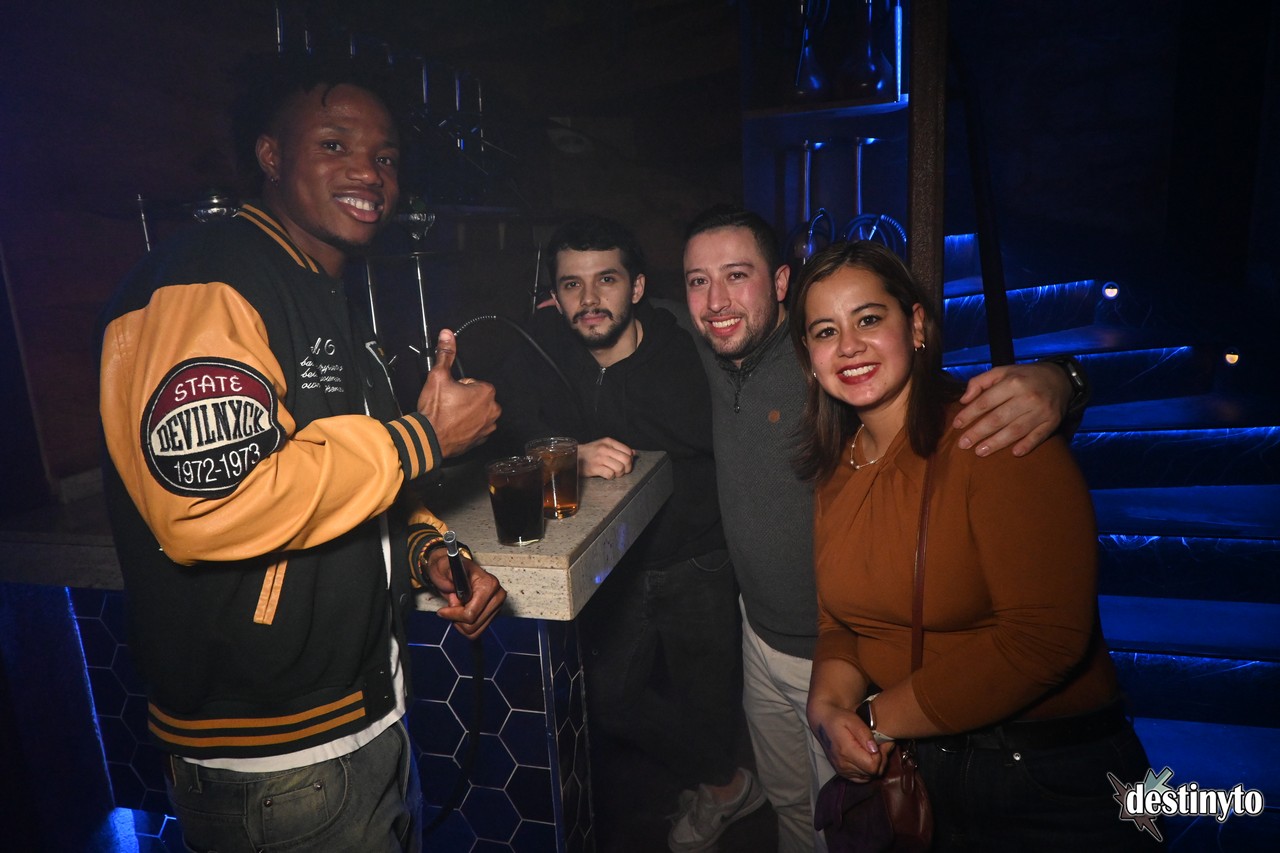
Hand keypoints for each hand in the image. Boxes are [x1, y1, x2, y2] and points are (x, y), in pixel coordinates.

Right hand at [416, 329, 500, 457]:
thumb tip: (448, 335)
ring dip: (466, 412)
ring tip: (449, 415)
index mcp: (486, 393)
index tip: (449, 392)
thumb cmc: (435, 411)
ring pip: (477, 412)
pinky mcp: (481, 439)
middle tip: (448, 404)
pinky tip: (453, 425)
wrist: (428, 438)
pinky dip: (467, 426)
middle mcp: (492, 410)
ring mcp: (488, 426)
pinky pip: (476, 427)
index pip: (474, 382)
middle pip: (478, 397)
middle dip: (464, 398)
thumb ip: (445, 354)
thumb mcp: (438, 376)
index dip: (459, 386)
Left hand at [427, 549, 506, 637]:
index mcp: (489, 584)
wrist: (453, 570)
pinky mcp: (493, 615)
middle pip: (473, 625)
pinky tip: (462, 612)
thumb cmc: (450, 569)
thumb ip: (449, 578)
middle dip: (457, 618)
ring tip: (457, 607)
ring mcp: (496, 607)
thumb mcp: (445, 568)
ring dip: (461, 623)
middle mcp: (497, 596)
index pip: (470, 613)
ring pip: (474, 631)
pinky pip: (477, 631)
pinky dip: (465, 626)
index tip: (443, 610)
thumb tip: (455, 592)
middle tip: (452, 603)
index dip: (453, 614)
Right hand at [579, 437, 635, 478]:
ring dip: (618, 474)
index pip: (628, 451)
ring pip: (619, 468)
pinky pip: (610, 474)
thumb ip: (619, 448)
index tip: (626, 464)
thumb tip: (634, 453)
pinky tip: (606, 475)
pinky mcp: (594, 468)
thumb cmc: (591, 452)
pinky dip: (610, 477)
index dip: (630, 460)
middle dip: (626, 468)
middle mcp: (605, 449)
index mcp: (609, 442)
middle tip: (622, 471)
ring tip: (613, 473)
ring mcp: (599, 458)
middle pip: (626, 460)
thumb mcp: (605, 446)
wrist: (574, 456)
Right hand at [808, 701, 888, 781]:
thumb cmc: (839, 718)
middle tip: (882, 746)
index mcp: (846, 751)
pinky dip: (867, 771)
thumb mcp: (853, 719)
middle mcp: (843, 765)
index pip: (873, 766)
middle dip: (881, 760)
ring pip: (869, 777)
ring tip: (874, 751)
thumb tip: (875, 750)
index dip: (882, 756)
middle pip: (873, 773)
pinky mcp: (842, 772)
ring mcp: (842, 770)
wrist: (822, 721)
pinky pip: (861, 778)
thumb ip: (865, 734)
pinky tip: (867, 758)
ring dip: (875, 766)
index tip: (883, 744)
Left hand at [953, 362, 1070, 456]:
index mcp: (1013, 383)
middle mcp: (1027, 397)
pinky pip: (1038, 436)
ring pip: (1015, 430)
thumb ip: (980, 382)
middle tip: (963, 444)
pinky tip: (1014, 453)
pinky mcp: (1053, 422)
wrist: (1060, 379)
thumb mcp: (1002, 371)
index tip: (957, 424)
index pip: (986, 401)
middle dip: (978, 433)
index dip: (969, 414)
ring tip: (980, 452)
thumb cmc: (1024, 377)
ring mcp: (1041, 411)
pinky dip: (1027, 445)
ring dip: (996, 443)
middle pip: (998, 419)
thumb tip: (964, 400)